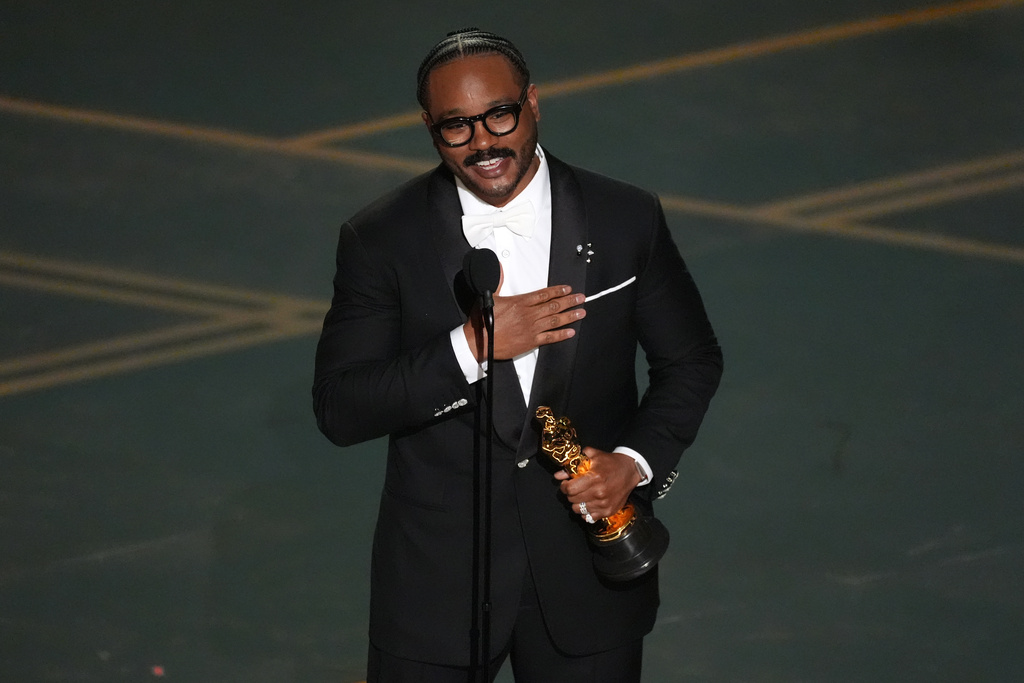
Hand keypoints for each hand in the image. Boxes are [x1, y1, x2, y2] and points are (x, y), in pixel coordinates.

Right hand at [464, 283, 584, 360]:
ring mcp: (531, 329)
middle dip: (569, 301)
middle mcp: (528, 315)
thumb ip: (498, 282)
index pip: (544, 294)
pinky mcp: (530, 342)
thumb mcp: (489, 297)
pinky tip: (570, 332)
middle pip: (554, 306)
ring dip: (570, 316)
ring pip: (555, 320)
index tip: (568, 289)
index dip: (558, 291)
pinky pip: (550, 338)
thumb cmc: (482, 322)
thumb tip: (499, 268)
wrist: (479, 342)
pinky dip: (561, 335)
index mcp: (520, 303)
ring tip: (580, 312)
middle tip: (581, 298)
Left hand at [556, 448, 641, 520]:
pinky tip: (589, 503)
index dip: (564, 486)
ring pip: (578, 509)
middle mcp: (599, 493)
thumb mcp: (593, 456)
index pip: (570, 489)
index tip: (566, 483)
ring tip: (582, 495)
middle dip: (570, 493)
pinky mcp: (608, 511)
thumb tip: (558, 475)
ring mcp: (604, 504)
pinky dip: (586, 511)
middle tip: (575, 488)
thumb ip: (574, 464)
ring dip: (577, 502)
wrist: (630, 471)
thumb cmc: (611, 462)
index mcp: (595, 478)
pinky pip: (588, 517)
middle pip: (572, 500)